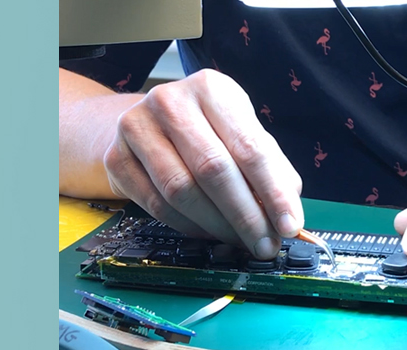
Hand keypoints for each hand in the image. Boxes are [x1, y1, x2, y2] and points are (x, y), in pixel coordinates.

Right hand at [103, 69, 304, 259]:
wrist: (146, 123)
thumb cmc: (206, 130)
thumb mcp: (242, 133)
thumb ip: (270, 169)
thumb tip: (288, 216)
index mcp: (210, 88)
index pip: (249, 147)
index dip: (272, 191)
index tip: (290, 225)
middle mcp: (168, 101)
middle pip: (212, 169)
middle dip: (245, 215)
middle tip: (265, 244)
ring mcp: (135, 128)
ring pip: (180, 190)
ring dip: (216, 225)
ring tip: (239, 240)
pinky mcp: (116, 158)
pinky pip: (155, 205)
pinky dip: (187, 226)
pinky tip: (207, 231)